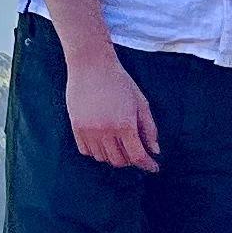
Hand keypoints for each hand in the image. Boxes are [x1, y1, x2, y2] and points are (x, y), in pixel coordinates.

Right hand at [63, 45, 160, 169]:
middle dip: (131, 160)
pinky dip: (97, 151)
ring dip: (114, 155)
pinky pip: (86, 151)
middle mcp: (106, 131)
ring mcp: (89, 131)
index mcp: (125, 124)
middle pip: (120, 161)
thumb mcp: (140, 102)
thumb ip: (149, 128)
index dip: (147, 165)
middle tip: (136, 151)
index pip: (137, 156)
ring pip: (103, 158)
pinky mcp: (76, 128)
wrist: (91, 65)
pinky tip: (103, 141)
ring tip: (119, 143)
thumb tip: (155, 151)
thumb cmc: (119, 81)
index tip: (154, 167)